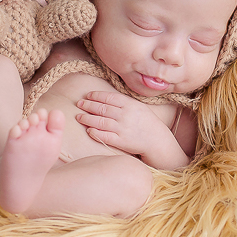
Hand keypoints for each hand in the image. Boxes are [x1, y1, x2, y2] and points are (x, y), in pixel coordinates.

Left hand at [75, 91, 189, 169]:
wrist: (157, 140)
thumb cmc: (147, 122)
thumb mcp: (138, 106)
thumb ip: (123, 102)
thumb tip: (105, 97)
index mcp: (129, 104)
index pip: (108, 97)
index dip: (96, 95)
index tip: (88, 95)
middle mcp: (125, 115)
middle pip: (102, 108)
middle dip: (88, 105)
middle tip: (79, 103)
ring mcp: (122, 129)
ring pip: (100, 122)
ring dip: (87, 119)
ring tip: (79, 117)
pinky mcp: (121, 141)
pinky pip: (104, 136)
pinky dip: (95, 133)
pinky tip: (89, 130)